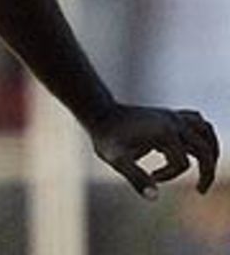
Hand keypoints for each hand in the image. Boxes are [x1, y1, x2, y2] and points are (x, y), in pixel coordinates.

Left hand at [89, 104, 218, 197]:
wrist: (98, 113)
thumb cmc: (106, 137)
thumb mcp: (116, 159)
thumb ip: (135, 177)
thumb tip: (154, 197)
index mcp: (165, 132)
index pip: (182, 163)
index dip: (169, 176)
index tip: (151, 177)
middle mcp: (172, 122)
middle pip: (204, 149)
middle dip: (207, 172)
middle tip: (200, 191)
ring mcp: (171, 116)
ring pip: (205, 130)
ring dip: (211, 149)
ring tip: (206, 169)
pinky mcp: (167, 114)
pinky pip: (196, 121)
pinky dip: (201, 134)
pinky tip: (190, 149)